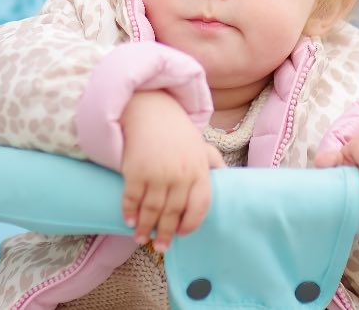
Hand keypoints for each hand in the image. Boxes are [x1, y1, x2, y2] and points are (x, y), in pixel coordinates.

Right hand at [119, 91, 223, 251]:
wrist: (150, 110)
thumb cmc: (176, 131)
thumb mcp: (200, 145)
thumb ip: (214, 162)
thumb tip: (229, 177)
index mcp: (199, 170)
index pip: (200, 205)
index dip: (191, 223)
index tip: (182, 234)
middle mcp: (181, 175)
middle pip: (174, 213)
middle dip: (166, 234)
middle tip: (161, 247)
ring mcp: (158, 173)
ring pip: (152, 210)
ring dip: (146, 228)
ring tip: (141, 239)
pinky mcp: (136, 171)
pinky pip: (133, 199)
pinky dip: (130, 213)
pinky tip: (129, 221)